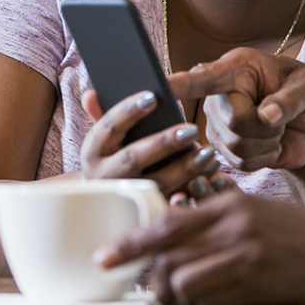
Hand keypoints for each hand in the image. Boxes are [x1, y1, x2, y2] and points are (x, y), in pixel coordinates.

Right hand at [81, 89, 221, 197]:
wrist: (105, 201)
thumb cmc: (113, 156)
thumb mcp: (104, 138)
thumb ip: (102, 113)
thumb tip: (92, 93)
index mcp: (93, 151)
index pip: (109, 127)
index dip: (129, 111)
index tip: (153, 96)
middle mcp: (105, 176)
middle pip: (133, 158)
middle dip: (163, 143)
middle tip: (192, 129)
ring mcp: (125, 196)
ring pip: (156, 184)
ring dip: (185, 168)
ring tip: (208, 153)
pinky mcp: (145, 211)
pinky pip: (171, 201)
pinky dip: (194, 187)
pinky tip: (212, 173)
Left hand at [95, 191, 304, 304]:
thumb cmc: (303, 234)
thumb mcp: (258, 212)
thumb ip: (216, 221)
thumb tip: (169, 240)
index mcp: (232, 205)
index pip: (167, 224)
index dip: (130, 245)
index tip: (104, 259)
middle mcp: (236, 228)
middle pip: (169, 260)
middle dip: (154, 282)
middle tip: (154, 290)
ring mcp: (248, 259)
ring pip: (185, 286)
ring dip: (177, 299)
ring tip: (183, 300)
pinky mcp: (259, 287)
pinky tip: (214, 303)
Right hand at [168, 48, 304, 171]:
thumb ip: (292, 98)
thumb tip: (268, 115)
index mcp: (238, 68)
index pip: (205, 77)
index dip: (181, 84)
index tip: (159, 86)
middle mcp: (219, 95)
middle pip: (232, 122)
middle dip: (265, 126)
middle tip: (280, 116)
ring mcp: (218, 124)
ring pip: (235, 146)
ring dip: (266, 142)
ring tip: (276, 127)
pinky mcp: (226, 150)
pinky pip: (240, 164)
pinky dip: (264, 158)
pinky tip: (271, 144)